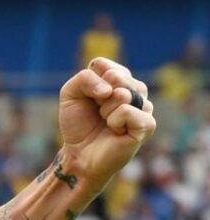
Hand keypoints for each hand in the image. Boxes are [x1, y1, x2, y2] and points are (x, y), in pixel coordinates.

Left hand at [57, 58, 155, 186]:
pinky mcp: (148, 124)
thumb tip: (110, 90)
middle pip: (115, 76)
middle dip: (96, 97)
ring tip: (106, 122)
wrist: (80, 155)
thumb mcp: (70, 95)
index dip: (88, 83)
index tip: (88, 99)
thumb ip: (84, 79)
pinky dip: (114, 121)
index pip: (102, 64)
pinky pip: (128, 111)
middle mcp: (135, 89)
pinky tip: (116, 131)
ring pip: (123, 93)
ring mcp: (144, 106)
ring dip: (105, 110)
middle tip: (98, 112)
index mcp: (118, 79)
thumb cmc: (78, 125)